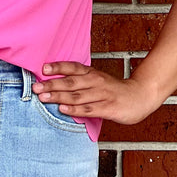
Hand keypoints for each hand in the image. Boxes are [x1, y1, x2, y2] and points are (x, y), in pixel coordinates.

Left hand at [31, 60, 162, 125]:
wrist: (140, 97)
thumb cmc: (114, 92)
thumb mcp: (97, 82)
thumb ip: (80, 82)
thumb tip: (57, 84)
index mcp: (92, 74)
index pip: (73, 68)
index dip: (58, 67)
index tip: (43, 68)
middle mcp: (95, 82)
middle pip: (70, 82)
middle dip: (51, 84)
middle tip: (35, 87)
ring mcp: (101, 95)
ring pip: (76, 96)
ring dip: (58, 96)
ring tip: (43, 97)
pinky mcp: (107, 108)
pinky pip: (88, 109)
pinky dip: (74, 109)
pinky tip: (62, 109)